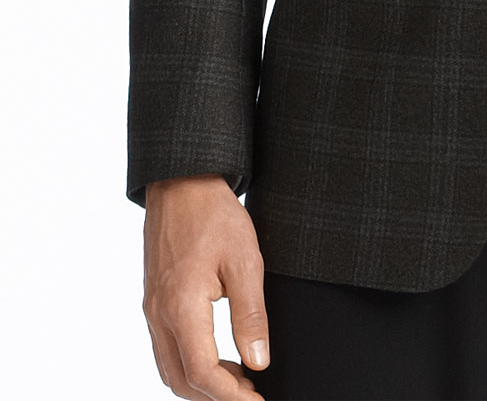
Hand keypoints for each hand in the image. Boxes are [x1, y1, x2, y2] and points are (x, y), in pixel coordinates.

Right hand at [142, 174, 269, 398]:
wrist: (182, 183)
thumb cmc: (214, 215)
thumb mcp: (245, 261)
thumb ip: (251, 316)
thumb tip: (258, 361)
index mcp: (182, 307)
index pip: (202, 373)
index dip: (230, 396)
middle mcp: (159, 314)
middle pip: (180, 380)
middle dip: (214, 396)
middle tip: (249, 394)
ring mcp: (152, 309)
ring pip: (169, 368)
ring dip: (199, 384)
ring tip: (236, 379)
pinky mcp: (153, 301)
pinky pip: (164, 348)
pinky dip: (187, 364)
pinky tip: (215, 356)